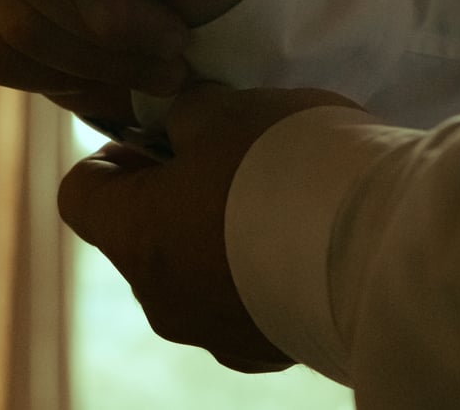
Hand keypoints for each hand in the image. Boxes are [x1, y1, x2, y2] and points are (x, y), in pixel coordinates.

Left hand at [58, 84, 360, 371]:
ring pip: (188, 273)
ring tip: (266, 200)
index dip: (106, 159)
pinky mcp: (263, 349)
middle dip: (166, 194)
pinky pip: (238, 303)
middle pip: (137, 236)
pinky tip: (294, 241)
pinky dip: (252, 272)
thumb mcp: (223, 110)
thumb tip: (181, 121)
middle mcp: (160, 297)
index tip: (150, 140)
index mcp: (134, 235)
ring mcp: (211, 331)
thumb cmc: (283, 165)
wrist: (379, 241)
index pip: (80, 194)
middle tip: (215, 159)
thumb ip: (184, 113)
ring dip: (210, 236)